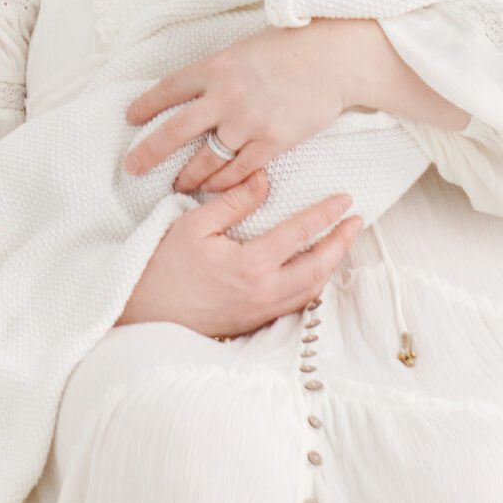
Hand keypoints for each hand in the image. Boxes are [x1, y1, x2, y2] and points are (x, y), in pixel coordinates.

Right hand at [116, 171, 362, 337]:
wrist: (145, 314)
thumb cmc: (165, 267)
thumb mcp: (193, 225)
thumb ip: (232, 202)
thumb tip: (264, 180)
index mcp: (250, 265)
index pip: (300, 235)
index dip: (326, 215)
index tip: (345, 199)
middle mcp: (264, 292)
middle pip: (319, 268)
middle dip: (342, 243)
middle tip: (356, 222)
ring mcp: (261, 311)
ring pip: (311, 290)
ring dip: (331, 266)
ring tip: (341, 244)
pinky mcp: (255, 321)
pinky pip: (296, 304)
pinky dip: (312, 285)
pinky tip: (314, 272)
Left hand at [124, 23, 360, 195]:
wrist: (333, 58)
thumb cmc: (292, 47)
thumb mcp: (244, 49)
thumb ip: (220, 71)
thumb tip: (199, 90)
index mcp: (215, 66)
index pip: (168, 89)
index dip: (145, 106)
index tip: (131, 118)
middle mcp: (225, 95)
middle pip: (174, 131)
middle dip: (149, 153)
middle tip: (133, 167)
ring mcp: (248, 121)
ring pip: (206, 160)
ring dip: (189, 176)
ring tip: (178, 186)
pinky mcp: (272, 141)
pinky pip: (239, 171)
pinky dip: (224, 183)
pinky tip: (214, 189)